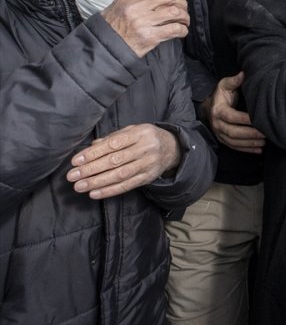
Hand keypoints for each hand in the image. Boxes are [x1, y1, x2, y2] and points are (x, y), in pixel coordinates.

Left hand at [66, 124, 180, 198]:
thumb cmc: (146, 138)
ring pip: (120, 175)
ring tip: (80, 186)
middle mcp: (146, 148)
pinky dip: (110, 191)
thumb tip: (90, 147)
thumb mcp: (132, 131)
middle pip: (115, 160)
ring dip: (97, 182)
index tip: (76, 161)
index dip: (93, 153)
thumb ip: (113, 138)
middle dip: (91, 169)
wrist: (173, 148)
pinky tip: (95, 193)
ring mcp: (148, 164)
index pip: (113, 144)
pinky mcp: (148, 177)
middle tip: (72, 176)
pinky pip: (127, 186)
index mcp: (140, 133)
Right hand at [102, 0, 189, 56]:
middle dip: (180, 2)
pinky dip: (182, 30)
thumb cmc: (112, 26)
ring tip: (184, 20)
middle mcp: (136, 9)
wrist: (105, 47)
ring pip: (174, 12)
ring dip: (184, 16)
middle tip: (182, 8)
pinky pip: (173, 30)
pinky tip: (182, 31)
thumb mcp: (118, 5)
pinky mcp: (149, 37)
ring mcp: (143, 23)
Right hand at [201, 72, 264, 153]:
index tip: (257, 119)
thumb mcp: (225, 85)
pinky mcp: (223, 140)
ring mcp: (219, 134)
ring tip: (264, 142)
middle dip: (249, 134)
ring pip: (234, 142)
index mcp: (218, 111)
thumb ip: (234, 81)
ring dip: (249, 143)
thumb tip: (243, 74)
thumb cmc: (221, 95)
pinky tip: (258, 150)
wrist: (210, 107)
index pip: (231, 116)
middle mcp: (217, 124)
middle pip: (233, 132)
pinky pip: (235, 147)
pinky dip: (247, 149)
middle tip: (264, 134)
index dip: (244, 119)